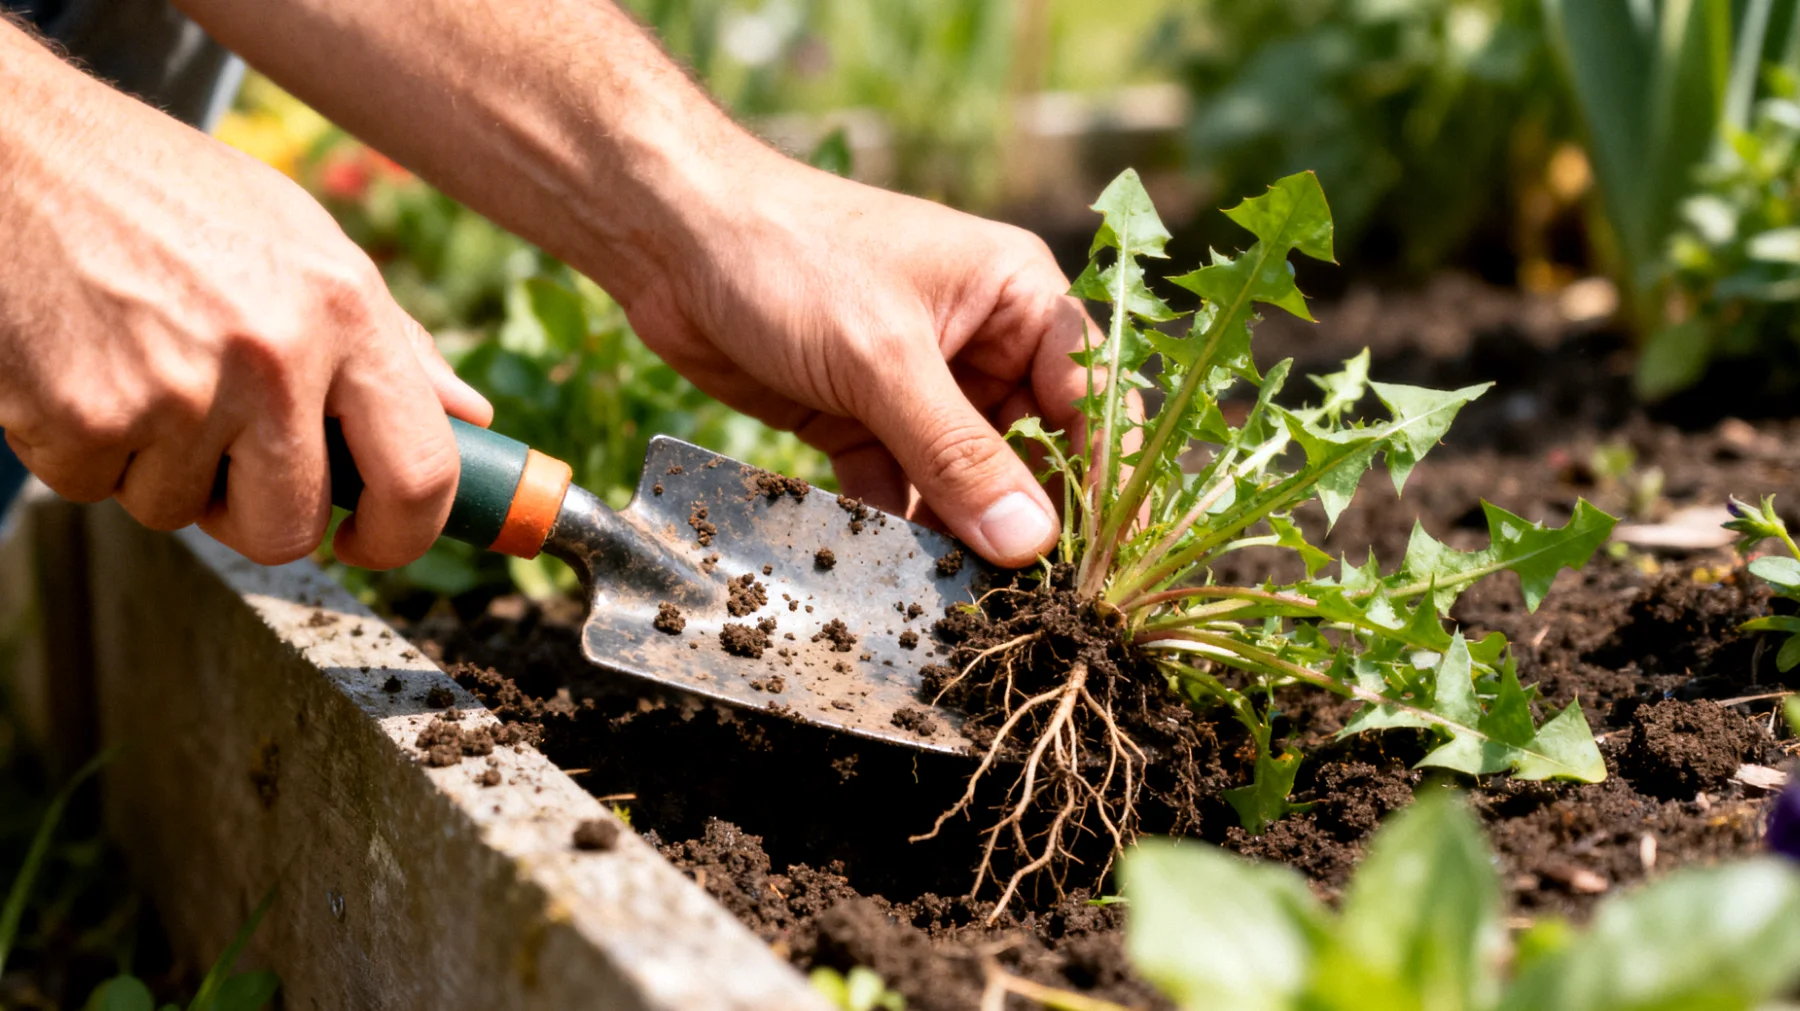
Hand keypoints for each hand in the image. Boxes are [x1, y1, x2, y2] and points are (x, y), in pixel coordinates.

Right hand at [0, 30, 490, 566]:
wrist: (17, 151)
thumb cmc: (171, 197)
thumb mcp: (303, 241)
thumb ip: (393, 340)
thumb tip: (470, 420)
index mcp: (345, 310)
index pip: (420, 473)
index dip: (404, 535)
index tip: (373, 539)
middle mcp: (272, 356)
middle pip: (291, 529)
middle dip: (259, 514)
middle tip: (228, 454)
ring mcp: (176, 393)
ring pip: (182, 512)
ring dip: (162, 467)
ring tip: (143, 366)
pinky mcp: (83, 419)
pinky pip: (98, 489)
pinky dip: (88, 448)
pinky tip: (85, 365)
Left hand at [621, 153, 1091, 567]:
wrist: (669, 239)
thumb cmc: (791, 258)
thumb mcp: (884, 358)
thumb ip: (957, 455)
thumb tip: (1029, 542)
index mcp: (1017, 298)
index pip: (1090, 397)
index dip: (1101, 477)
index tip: (1102, 558)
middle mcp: (983, 343)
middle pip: (1032, 450)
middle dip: (1025, 520)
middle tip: (1028, 600)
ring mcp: (921, 386)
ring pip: (964, 481)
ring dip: (960, 536)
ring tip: (962, 602)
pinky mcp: (862, 421)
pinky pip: (901, 490)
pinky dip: (898, 531)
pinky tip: (895, 579)